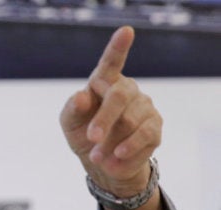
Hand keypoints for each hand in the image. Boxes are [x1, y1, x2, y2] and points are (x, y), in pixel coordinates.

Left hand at [60, 26, 161, 197]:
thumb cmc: (82, 133)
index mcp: (103, 82)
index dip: (118, 47)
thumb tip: (82, 97)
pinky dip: (127, 149)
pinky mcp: (155, 127)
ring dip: (110, 141)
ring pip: (131, 120)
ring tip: (96, 156)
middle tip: (91, 137)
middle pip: (119, 96)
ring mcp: (144, 106)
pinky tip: (115, 158)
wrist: (101, 162)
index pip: (111, 62)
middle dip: (103, 119)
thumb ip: (72, 109)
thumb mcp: (70, 122)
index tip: (126, 31)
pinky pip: (144, 136)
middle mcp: (127, 89)